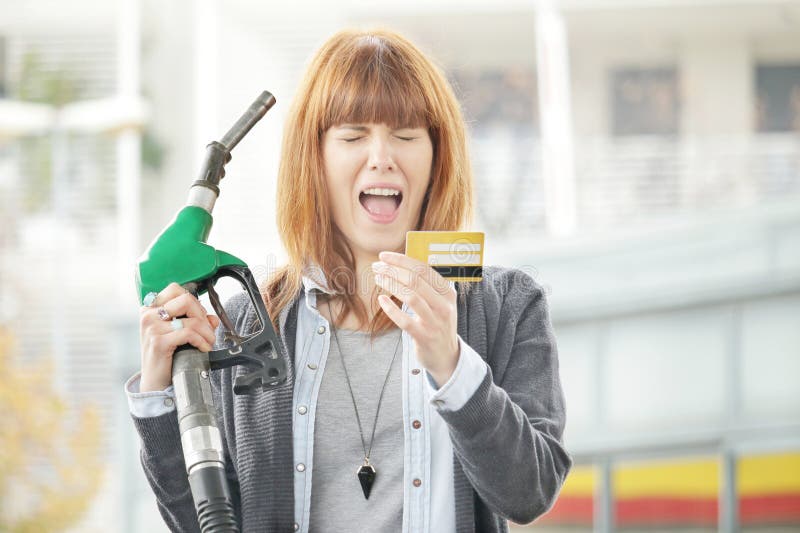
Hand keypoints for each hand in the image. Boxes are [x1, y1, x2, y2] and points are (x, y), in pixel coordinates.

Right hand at [138, 282, 219, 391]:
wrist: (155, 383)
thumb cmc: (166, 357)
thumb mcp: (179, 334)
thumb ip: (195, 322)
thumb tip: (213, 318)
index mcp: (150, 309)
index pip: (175, 288)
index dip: (193, 300)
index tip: (199, 316)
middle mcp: (148, 315)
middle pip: (186, 299)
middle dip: (203, 315)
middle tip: (207, 330)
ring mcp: (152, 328)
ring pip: (192, 320)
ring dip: (207, 332)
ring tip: (208, 342)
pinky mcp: (158, 341)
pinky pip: (189, 334)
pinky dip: (202, 341)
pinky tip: (203, 349)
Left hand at [373, 251, 458, 386]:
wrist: (446, 355)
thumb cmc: (437, 323)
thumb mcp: (440, 301)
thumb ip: (426, 284)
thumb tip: (402, 263)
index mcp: (447, 292)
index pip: (424, 269)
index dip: (402, 260)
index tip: (384, 256)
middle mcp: (444, 305)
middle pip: (416, 281)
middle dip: (393, 270)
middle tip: (377, 267)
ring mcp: (435, 322)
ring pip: (411, 297)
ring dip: (391, 284)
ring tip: (377, 278)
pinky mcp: (424, 337)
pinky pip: (405, 321)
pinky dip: (391, 309)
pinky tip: (381, 299)